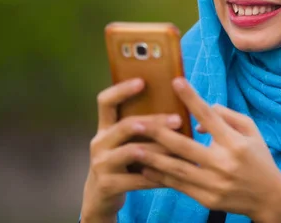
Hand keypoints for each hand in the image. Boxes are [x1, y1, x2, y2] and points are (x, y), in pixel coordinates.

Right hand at [80, 79, 176, 221]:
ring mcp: (101, 164)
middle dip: (155, 121)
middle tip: (179, 119)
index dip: (121, 90)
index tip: (143, 81)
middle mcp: (99, 143)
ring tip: (181, 148)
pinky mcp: (107, 185)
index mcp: (105, 128)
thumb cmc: (122, 164)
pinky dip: (159, 177)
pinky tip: (176, 176)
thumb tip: (176, 107)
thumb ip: (140, 127)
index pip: (105, 101)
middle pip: (126, 125)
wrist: (100, 199)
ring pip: (133, 152)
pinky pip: (138, 179)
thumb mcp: (124, 143)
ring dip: (160, 149)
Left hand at [139, 77, 280, 222]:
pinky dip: (161, 177)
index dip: (191, 98)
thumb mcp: (251, 130)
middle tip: (137, 123)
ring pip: (177, 169)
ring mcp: (214, 183)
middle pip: (185, 146)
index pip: (209, 115)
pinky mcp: (208, 199)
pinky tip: (146, 169)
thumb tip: (198, 119)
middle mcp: (224, 163)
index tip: (175, 82)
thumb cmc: (258, 158)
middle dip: (159, 133)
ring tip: (133, 149)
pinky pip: (179, 186)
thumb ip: (227, 116)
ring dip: (152, 158)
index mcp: (235, 142)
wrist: (269, 198)